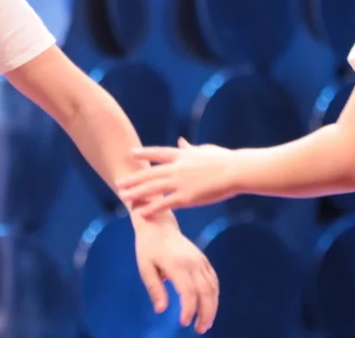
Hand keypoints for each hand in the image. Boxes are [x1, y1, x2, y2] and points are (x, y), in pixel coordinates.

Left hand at [118, 138, 236, 218]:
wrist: (235, 171)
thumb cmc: (225, 160)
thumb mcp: (205, 150)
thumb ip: (190, 148)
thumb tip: (181, 141)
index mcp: (182, 155)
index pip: (158, 153)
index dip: (144, 153)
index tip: (131, 154)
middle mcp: (177, 167)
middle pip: (150, 173)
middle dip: (134, 178)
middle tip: (119, 182)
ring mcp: (180, 182)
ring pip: (152, 188)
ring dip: (136, 192)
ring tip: (122, 196)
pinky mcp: (186, 197)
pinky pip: (165, 203)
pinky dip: (151, 208)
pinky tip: (140, 213)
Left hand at [131, 210, 218, 332]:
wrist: (158, 224)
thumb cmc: (148, 247)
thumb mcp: (145, 267)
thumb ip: (154, 288)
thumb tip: (161, 310)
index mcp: (176, 264)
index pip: (188, 292)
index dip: (189, 310)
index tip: (184, 323)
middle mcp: (192, 262)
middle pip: (206, 292)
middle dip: (205, 313)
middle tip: (200, 330)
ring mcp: (200, 260)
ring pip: (213, 287)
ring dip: (212, 307)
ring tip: (206, 323)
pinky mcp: (203, 259)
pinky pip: (213, 279)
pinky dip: (214, 294)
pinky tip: (210, 306)